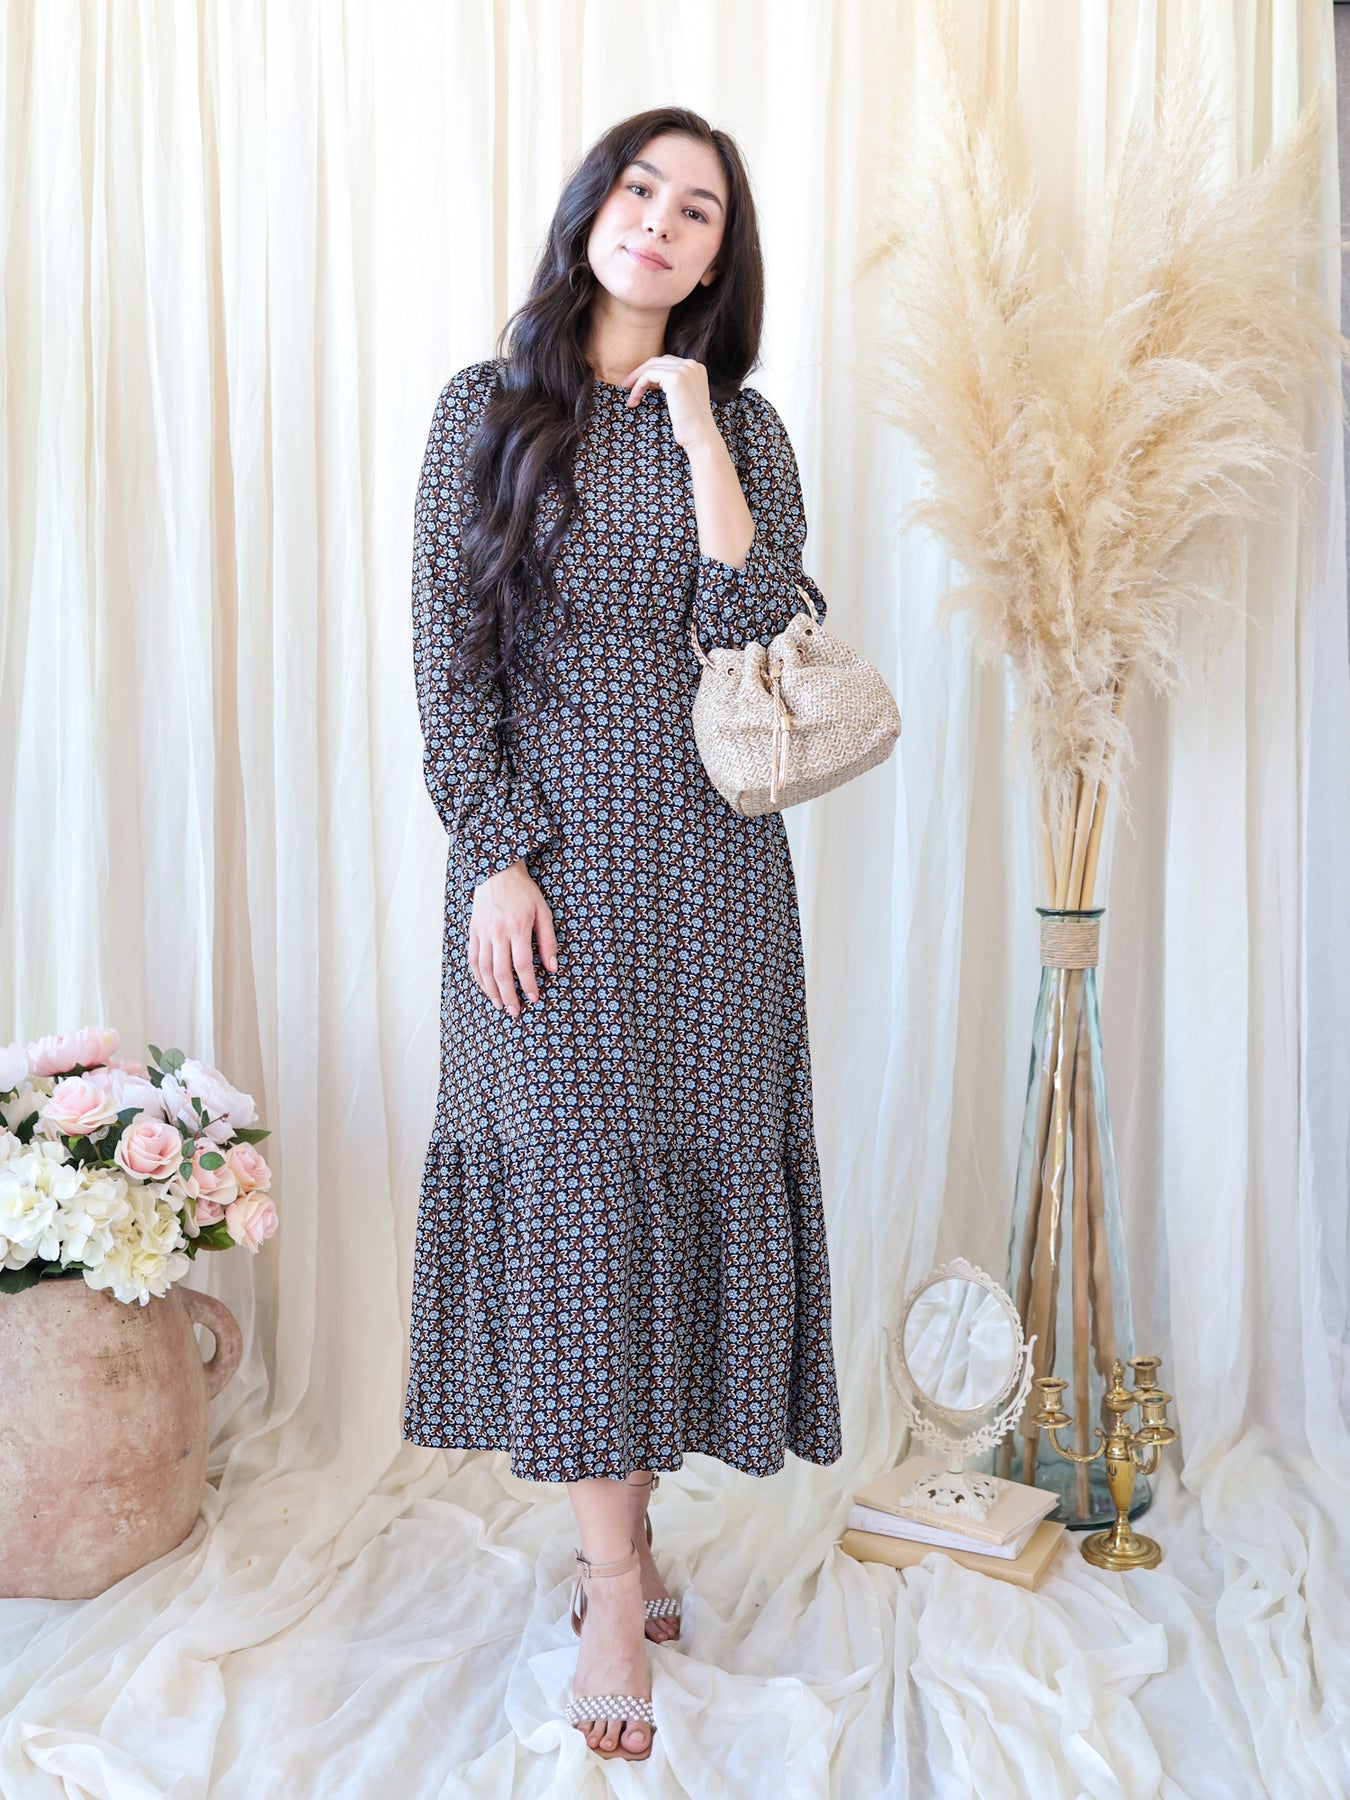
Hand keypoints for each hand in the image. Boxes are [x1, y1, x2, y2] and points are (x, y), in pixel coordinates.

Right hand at [469, 860, 558, 1017]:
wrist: (496, 871)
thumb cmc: (524, 892)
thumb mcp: (543, 912)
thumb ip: (548, 941)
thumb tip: (553, 968)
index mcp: (517, 928)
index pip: (522, 964)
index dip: (528, 985)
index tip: (534, 999)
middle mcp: (497, 932)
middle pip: (501, 972)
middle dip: (508, 995)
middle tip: (515, 1012)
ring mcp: (482, 933)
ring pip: (484, 969)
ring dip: (491, 991)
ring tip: (499, 1005)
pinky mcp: (473, 931)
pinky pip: (472, 959)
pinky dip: (478, 977)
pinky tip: (485, 988)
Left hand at [620, 355, 718, 451]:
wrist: (700, 437)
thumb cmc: (691, 425)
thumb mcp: (684, 399)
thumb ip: (675, 386)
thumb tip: (652, 382)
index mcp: (697, 368)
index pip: (667, 363)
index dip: (650, 372)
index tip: (637, 385)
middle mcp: (692, 365)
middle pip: (658, 361)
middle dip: (640, 373)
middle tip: (626, 386)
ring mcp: (684, 370)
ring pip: (651, 367)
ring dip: (636, 382)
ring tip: (630, 399)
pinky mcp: (674, 378)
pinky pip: (648, 375)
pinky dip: (638, 387)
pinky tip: (634, 401)